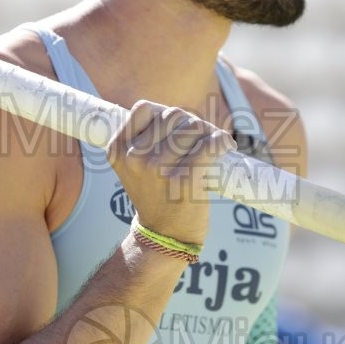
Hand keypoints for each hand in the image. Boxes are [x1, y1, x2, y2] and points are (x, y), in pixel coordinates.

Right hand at [106, 100, 235, 246]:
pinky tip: (226, 145)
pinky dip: (222, 141)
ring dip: (208, 132)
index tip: (176, 129)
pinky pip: (210, 144)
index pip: (143, 108)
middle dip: (190, 123)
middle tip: (200, 139)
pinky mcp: (185, 179)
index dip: (164, 114)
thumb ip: (146, 137)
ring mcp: (158, 168)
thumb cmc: (155, 194)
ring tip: (211, 146)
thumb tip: (179, 113)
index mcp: (118, 150)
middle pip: (172, 115)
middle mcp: (135, 158)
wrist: (164, 235)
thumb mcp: (135, 165)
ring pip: (193, 126)